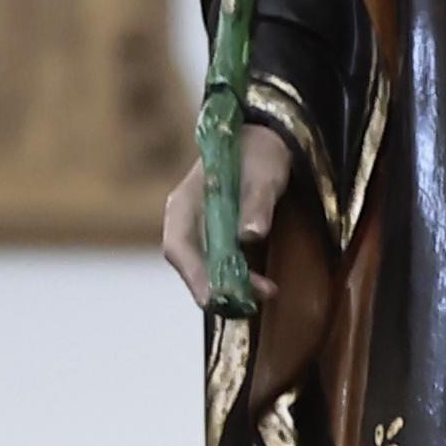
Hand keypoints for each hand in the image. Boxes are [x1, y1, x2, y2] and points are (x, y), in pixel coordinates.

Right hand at [161, 119, 292, 306]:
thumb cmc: (259, 154)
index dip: (193, 275)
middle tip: (247, 303)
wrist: (263, 142)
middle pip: (190, 265)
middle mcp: (186, 222)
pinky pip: (219, 265)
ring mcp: (199, 232)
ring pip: (205, 269)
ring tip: (266, 292)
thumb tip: (250, 235)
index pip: (179, 246)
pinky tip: (261, 286)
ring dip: (231, 286)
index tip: (212, 297)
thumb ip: (257, 204)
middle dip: (216, 288)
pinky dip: (237, 278)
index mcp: (185, 203)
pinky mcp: (216, 239)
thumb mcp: (263, 175)